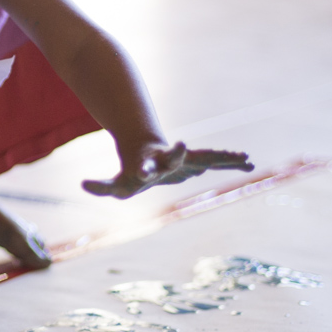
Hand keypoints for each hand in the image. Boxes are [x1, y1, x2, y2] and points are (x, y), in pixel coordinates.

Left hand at [82, 142, 253, 198]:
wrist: (146, 152)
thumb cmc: (132, 171)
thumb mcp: (116, 185)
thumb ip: (100, 186)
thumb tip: (83, 185)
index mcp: (149, 164)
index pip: (147, 166)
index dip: (146, 168)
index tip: (145, 169)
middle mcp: (168, 159)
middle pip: (174, 156)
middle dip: (178, 153)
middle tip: (184, 145)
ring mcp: (185, 158)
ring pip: (204, 156)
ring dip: (221, 158)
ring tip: (244, 158)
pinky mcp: (197, 161)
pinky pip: (216, 161)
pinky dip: (231, 162)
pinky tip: (249, 162)